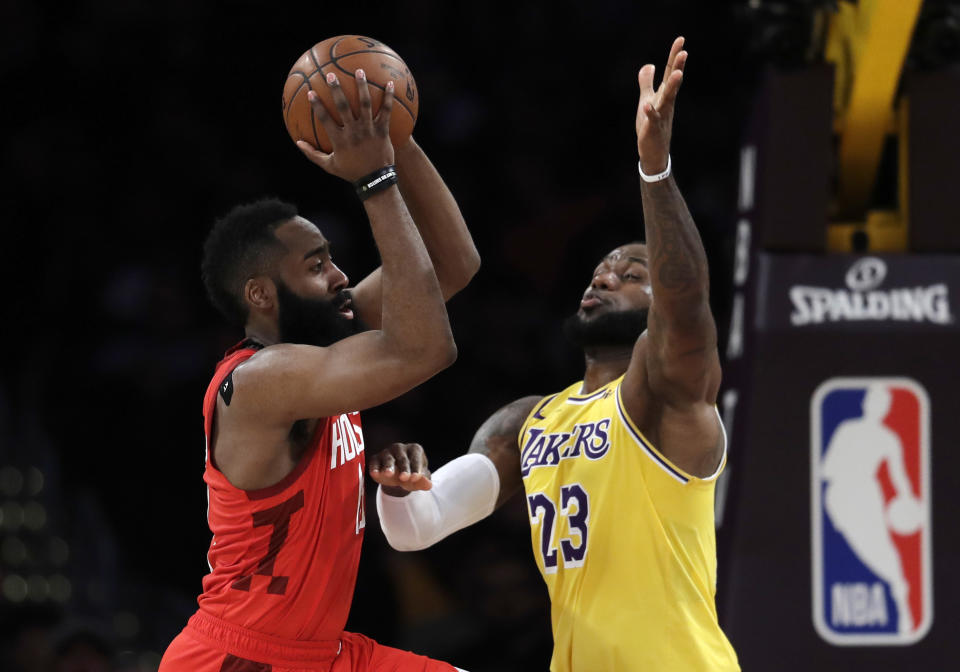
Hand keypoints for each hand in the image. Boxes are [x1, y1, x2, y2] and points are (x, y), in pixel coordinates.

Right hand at [296, 69, 395, 181]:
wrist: (375, 181)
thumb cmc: (351, 172)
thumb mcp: (329, 166)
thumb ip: (313, 154)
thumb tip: (297, 142)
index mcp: (339, 140)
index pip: (325, 119)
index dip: (317, 105)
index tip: (310, 92)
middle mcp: (353, 132)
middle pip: (343, 107)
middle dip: (336, 90)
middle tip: (331, 75)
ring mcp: (369, 130)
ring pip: (365, 104)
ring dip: (362, 87)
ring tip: (359, 71)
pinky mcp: (383, 131)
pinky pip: (386, 111)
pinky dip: (388, 98)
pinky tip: (390, 84)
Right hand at [368, 442, 431, 495]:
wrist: (397, 477)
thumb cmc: (411, 475)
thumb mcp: (419, 479)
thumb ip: (424, 481)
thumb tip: (429, 485)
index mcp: (415, 449)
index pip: (416, 459)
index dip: (416, 468)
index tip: (416, 478)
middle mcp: (400, 448)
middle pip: (403, 459)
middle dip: (404, 468)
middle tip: (404, 478)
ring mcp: (387, 452)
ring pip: (388, 459)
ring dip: (389, 466)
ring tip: (389, 474)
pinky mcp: (376, 459)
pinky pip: (375, 462)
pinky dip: (374, 468)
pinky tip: (375, 473)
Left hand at [636, 36, 686, 173]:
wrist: (654, 153)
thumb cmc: (652, 126)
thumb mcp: (647, 100)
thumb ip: (647, 82)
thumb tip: (649, 64)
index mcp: (665, 96)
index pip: (671, 72)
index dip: (675, 56)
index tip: (681, 40)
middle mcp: (666, 104)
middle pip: (673, 83)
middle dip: (678, 67)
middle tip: (684, 52)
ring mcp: (661, 116)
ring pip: (667, 100)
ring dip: (671, 87)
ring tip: (676, 74)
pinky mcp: (653, 129)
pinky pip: (652, 119)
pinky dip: (651, 112)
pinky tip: (647, 105)